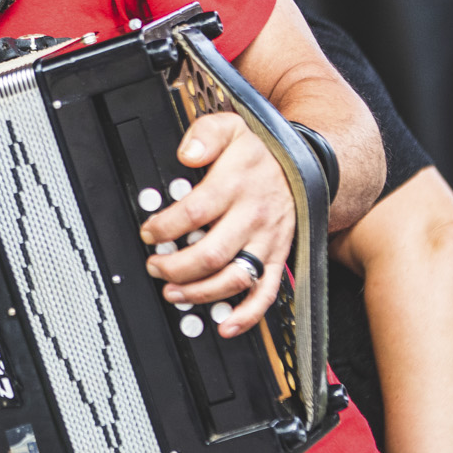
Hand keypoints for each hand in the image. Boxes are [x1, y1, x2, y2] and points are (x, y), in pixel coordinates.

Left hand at [139, 112, 295, 337]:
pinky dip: (247, 316)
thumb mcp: (231, 127)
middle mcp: (253, 216)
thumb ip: (205, 134)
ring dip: (200, 293)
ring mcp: (268, 240)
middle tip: (155, 266)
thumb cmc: (259, 152)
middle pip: (211, 253)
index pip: (195, 212)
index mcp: (236, 184)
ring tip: (174, 293)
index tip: (149, 233)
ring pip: (235, 278)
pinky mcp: (279, 257)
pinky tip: (226, 325)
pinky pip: (267, 293)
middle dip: (176, 267)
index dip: (165, 227)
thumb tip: (186, 153)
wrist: (304, 164)